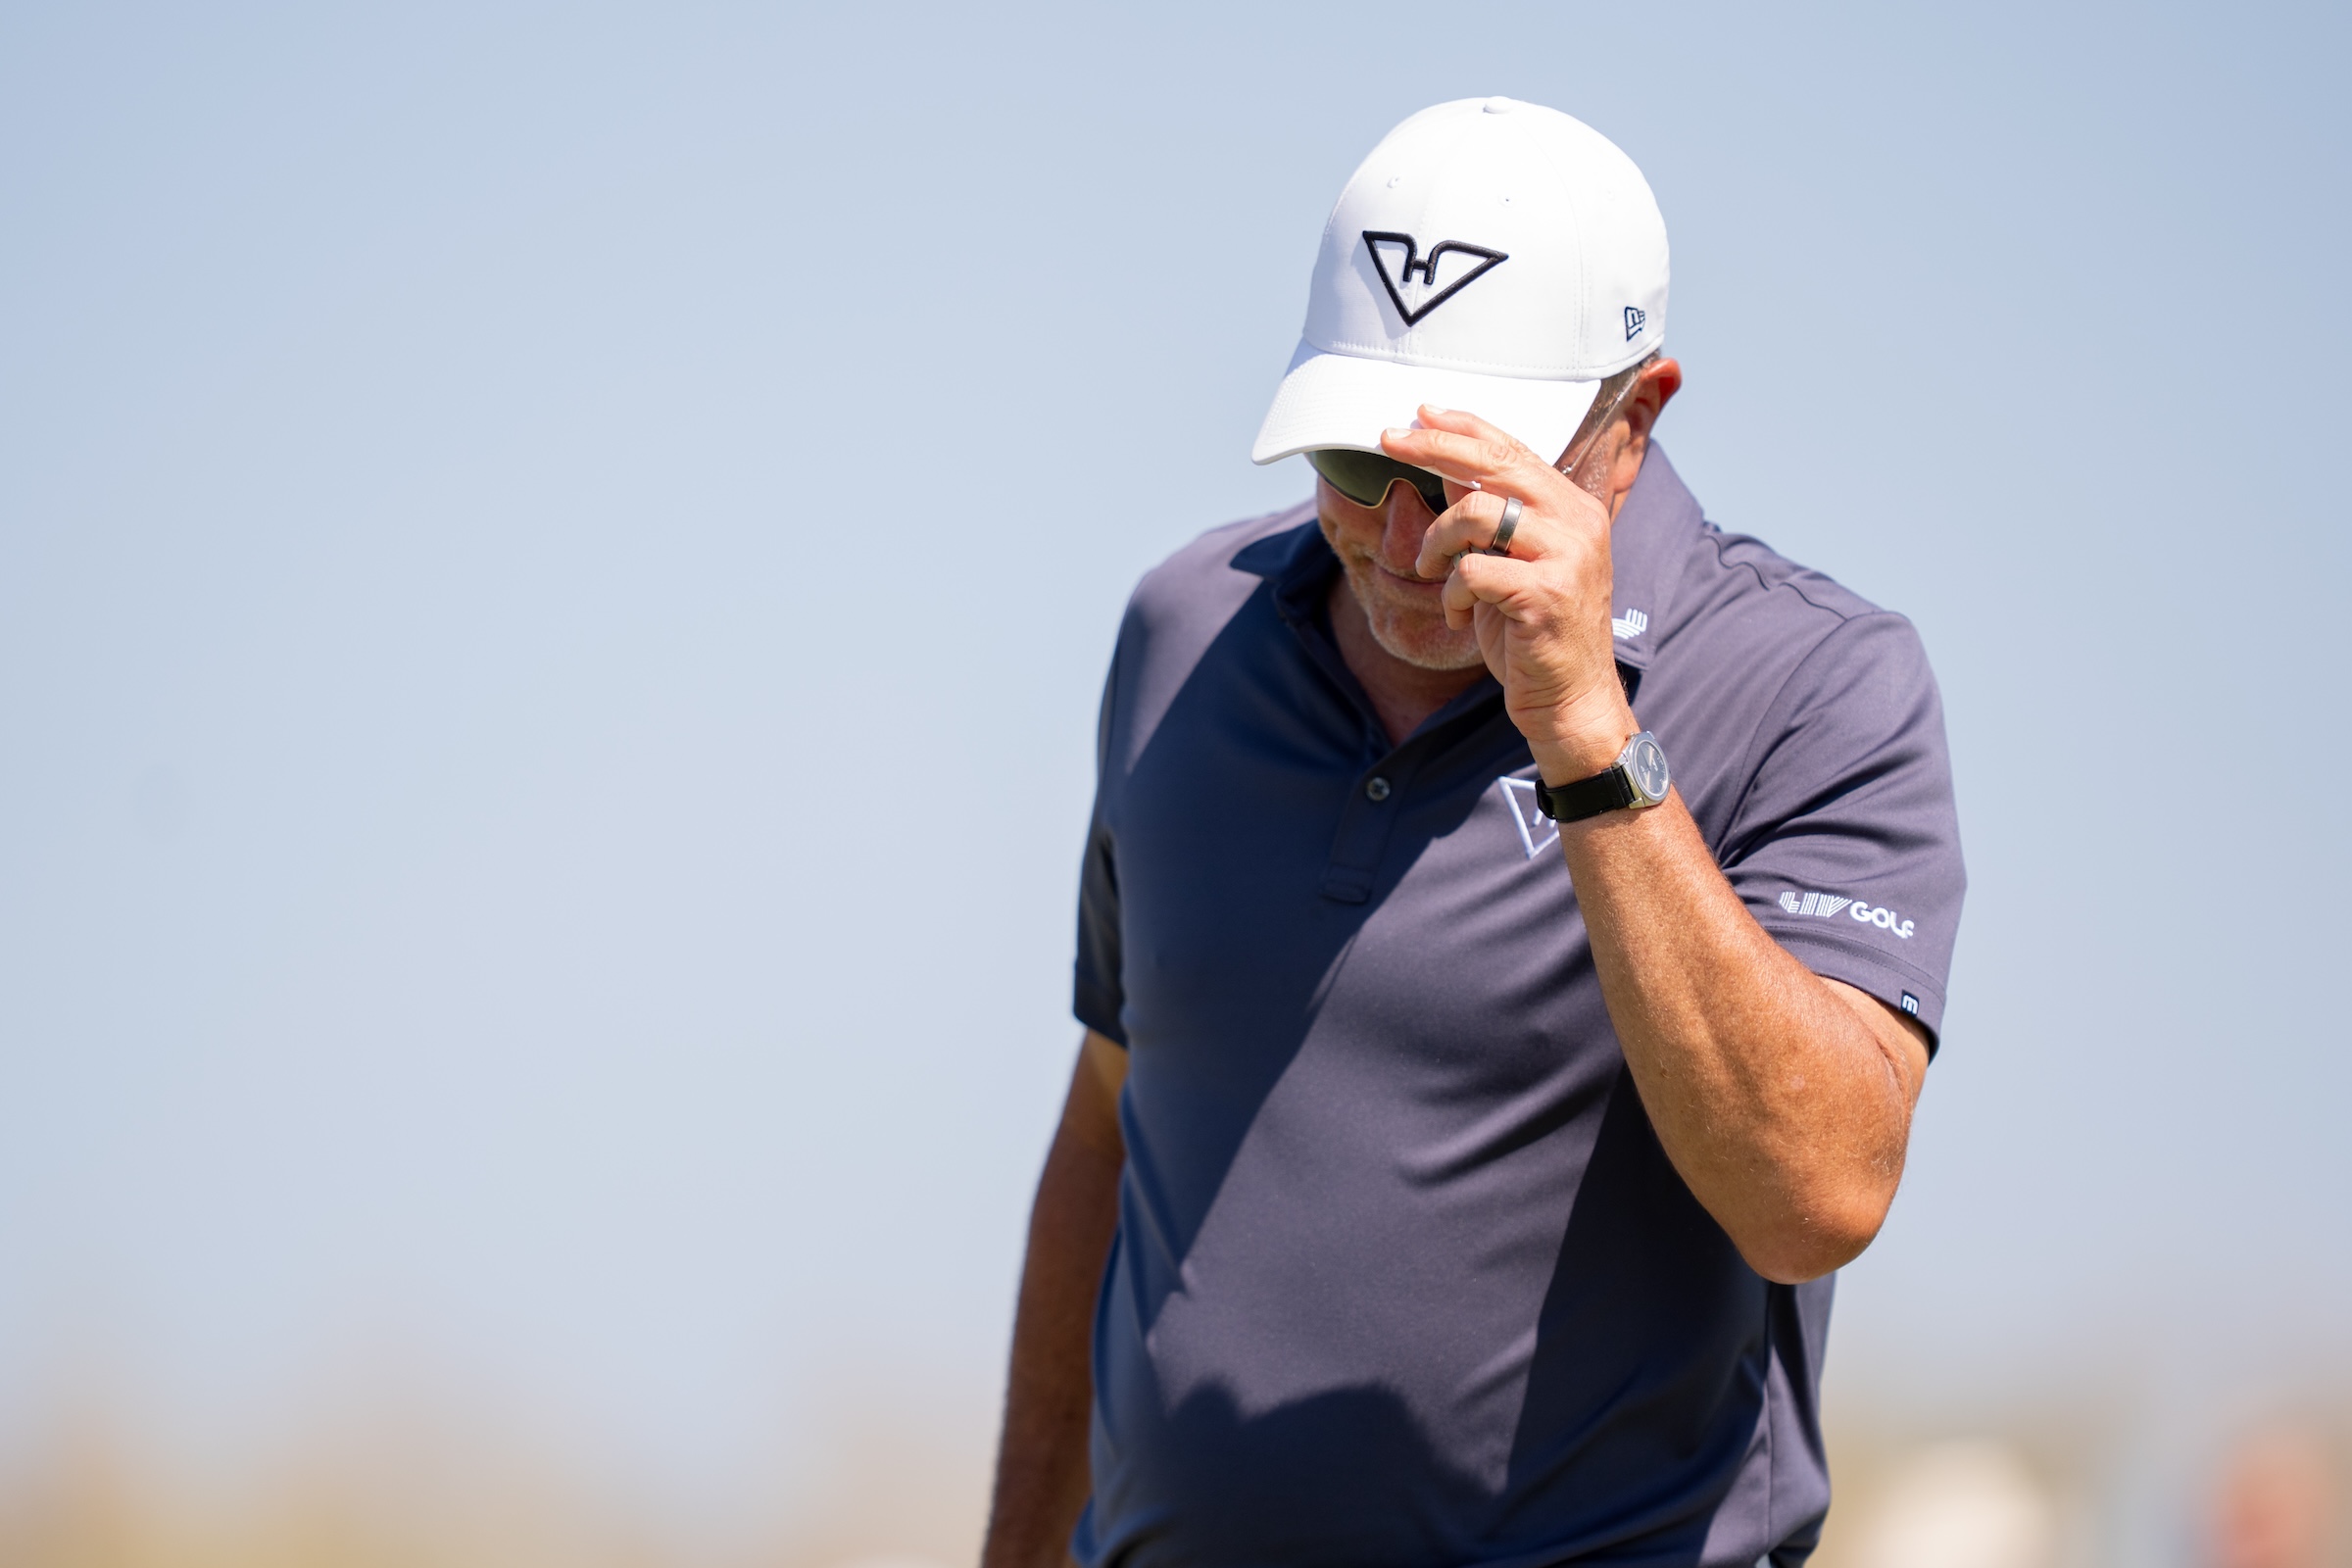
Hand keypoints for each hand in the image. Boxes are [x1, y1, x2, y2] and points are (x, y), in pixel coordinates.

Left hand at [1380, 406, 1636, 781]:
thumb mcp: (1507, 565)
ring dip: (1436, 541)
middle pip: (1495, 466)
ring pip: (1476, 514)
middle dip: (1433, 448)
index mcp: (1572, 508)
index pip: (1514, 450)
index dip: (1464, 427)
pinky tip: (1456, 615)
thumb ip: (1484, 517)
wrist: (1570, 701)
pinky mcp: (1546, 594)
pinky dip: (1450, 592)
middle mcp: (1577, 522)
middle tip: (1387, 440)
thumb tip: (1444, 469)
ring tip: (1429, 570)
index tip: (1419, 414)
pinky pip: (1472, 571)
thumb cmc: (1535, 636)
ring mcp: (1566, 556)